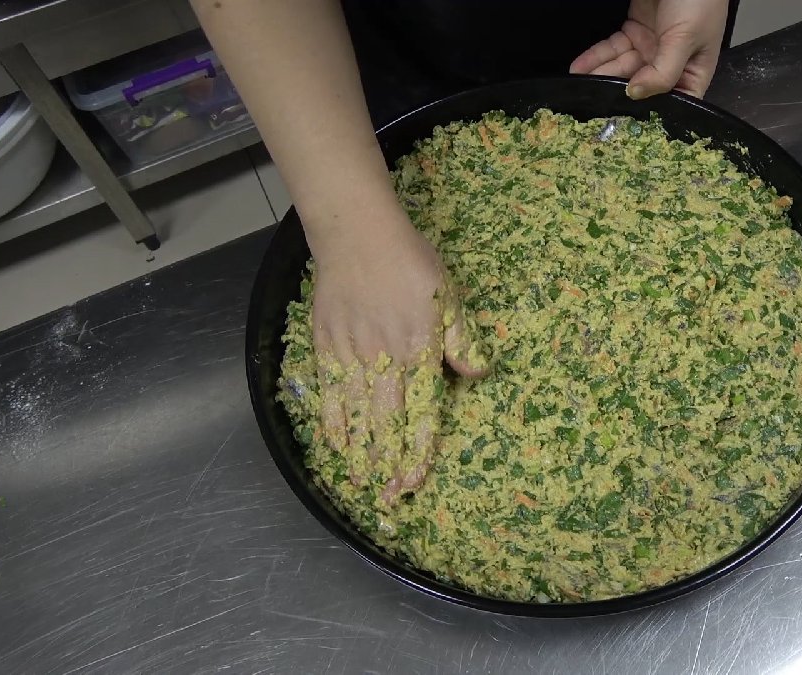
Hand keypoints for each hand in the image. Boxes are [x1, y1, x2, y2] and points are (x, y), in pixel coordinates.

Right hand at [309, 205, 486, 505]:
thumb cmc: (410, 263)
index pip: (420, 413)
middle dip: (388, 463)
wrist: (357, 235)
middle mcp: (384, 361)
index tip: (414, 482)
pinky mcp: (327, 345)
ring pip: (357, 414)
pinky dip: (332, 420)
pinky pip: (330, 391)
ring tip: (362, 482)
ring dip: (360, 451)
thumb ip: (460, 339)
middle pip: (386, 423)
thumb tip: (474, 375)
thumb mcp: (448, 297)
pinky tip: (335, 444)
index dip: (416, 451)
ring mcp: (351, 355)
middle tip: (388, 499)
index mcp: (419, 351)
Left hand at [569, 0, 727, 99]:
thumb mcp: (686, 38)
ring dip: (600, 75)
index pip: (675, 103)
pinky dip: (595, 57)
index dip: (654, 114)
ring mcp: (651, 46)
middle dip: (616, 94)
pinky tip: (580, 68)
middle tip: (592, 106)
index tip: (628, 124)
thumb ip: (663, 72)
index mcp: (694, 71)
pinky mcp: (634, 30)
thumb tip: (635, 94)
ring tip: (579, 85)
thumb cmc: (699, 0)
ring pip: (622, 68)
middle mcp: (672, 62)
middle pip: (641, 86)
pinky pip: (613, 48)